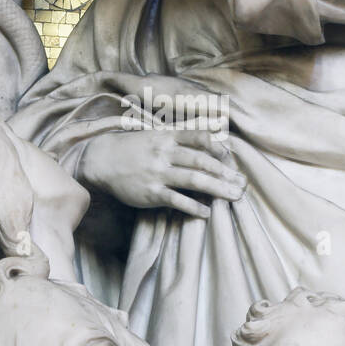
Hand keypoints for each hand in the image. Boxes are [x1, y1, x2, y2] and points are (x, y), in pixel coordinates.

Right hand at [78, 126, 245, 219]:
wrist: (102, 160)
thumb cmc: (133, 148)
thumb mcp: (156, 133)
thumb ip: (182, 135)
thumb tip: (211, 134)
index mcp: (168, 137)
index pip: (199, 138)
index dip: (217, 148)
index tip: (231, 157)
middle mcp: (165, 153)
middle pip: (201, 162)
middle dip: (225, 172)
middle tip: (243, 183)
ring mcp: (158, 173)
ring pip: (193, 180)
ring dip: (217, 189)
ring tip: (234, 196)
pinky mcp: (151, 193)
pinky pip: (176, 200)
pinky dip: (193, 207)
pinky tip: (207, 212)